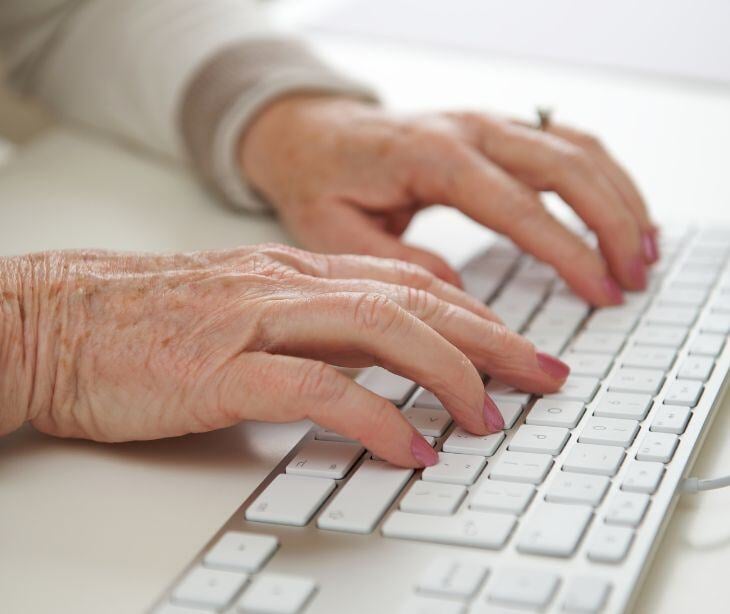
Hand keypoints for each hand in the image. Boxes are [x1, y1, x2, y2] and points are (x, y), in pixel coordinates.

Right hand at [7, 246, 568, 466]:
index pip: (410, 282)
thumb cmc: (149, 319)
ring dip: (448, 372)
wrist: (58, 319)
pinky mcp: (222, 369)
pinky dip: (374, 416)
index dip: (474, 313)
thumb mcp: (247, 309)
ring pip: (381, 330)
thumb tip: (376, 365)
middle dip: (491, 338)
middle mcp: (288, 284)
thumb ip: (312, 327)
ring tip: (492, 415)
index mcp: (296, 270)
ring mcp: (257, 322)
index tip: (517, 345)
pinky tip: (411, 447)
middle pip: (415, 300)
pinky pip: (317, 388)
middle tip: (544, 374)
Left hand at [240, 95, 657, 305]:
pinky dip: (601, 173)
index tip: (600, 290)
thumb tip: (459, 298)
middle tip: (633, 278)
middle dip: (610, 223)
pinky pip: (563, 140)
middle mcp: (466, 131)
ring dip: (619, 195)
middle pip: (564, 166)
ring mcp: (483, 124)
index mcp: (430, 157)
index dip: (566, 250)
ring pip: (575, 147)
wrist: (310, 135)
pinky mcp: (492, 130)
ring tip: (645, 249)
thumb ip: (393, 266)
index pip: (517, 205)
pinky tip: (619, 207)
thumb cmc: (321, 183)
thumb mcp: (335, 234)